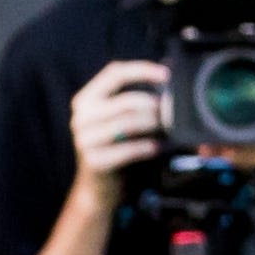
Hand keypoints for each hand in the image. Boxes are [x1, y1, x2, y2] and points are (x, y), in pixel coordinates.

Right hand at [70, 60, 166, 182]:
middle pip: (127, 100)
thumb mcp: (122, 118)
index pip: (114, 73)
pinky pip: (130, 149)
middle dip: (155, 105)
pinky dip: (149, 147)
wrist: (99, 188)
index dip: (142, 70)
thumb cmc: (118, 147)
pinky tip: (158, 147)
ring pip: (129, 123)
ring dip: (154, 126)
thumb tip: (168, 66)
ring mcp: (85, 140)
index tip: (167, 75)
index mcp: (87, 100)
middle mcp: (82, 117)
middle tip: (172, 113)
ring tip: (166, 130)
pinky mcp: (95, 161)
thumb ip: (139, 95)